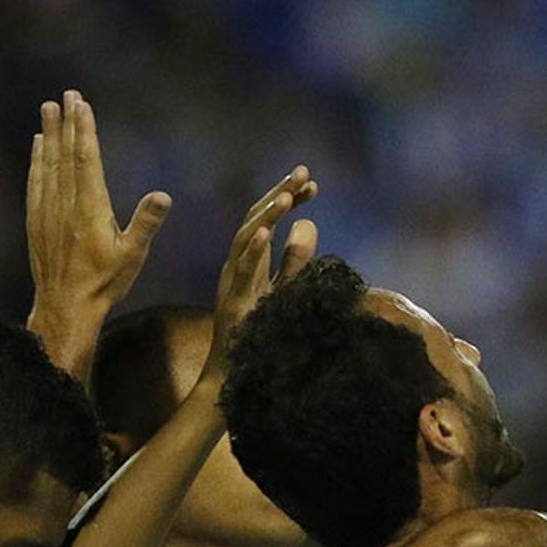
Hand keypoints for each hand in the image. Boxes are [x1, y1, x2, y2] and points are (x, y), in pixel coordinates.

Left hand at [27, 91, 171, 324]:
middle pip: (65, 154)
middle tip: (66, 95)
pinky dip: (37, 159)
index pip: (86, 159)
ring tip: (48, 109)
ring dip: (49, 134)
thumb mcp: (133, 255)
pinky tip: (38, 146)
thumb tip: (163, 195)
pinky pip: (36, 181)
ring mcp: (47, 210)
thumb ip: (146, 223)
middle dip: (66, 123)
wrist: (65, 305)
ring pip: (48, 164)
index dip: (84, 129)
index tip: (81, 104)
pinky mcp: (36, 220)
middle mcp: (65, 203)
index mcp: (90, 208)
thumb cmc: (105, 282)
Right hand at [208, 166, 318, 379]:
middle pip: (254, 220)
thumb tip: (310, 222)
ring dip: (266, 216)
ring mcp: (233, 283)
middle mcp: (237, 265)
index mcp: (249, 261)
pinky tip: (266, 232)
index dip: (287, 198)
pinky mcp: (234, 303)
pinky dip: (253, 250)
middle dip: (278, 195)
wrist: (236, 374)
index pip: (267, 220)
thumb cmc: (257, 333)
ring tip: (287, 197)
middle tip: (302, 173)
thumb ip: (295, 259)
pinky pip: (241, 272)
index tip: (313, 183)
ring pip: (245, 240)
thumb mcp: (284, 290)